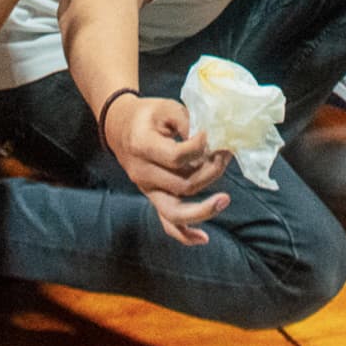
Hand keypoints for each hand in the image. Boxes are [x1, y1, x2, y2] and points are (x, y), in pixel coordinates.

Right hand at [103, 93, 233, 245]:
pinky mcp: (153, 197)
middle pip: (182, 184)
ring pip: (175, 211)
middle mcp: (142, 173)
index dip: (200, 147)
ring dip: (204, 209)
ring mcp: (147, 189)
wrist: (120, 126)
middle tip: (225, 155)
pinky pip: (167, 223)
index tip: (212, 135)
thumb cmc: (148, 115)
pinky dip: (184, 234)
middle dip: (210, 172)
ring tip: (225, 200)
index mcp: (142, 146)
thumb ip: (187, 121)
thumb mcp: (166, 107)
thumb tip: (211, 139)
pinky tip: (204, 238)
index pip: (176, 157)